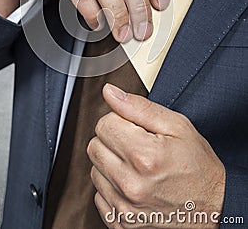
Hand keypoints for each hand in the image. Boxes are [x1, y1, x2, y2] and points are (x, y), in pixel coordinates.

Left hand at [87, 84, 225, 227]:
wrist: (214, 209)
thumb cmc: (198, 167)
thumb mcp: (177, 126)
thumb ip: (139, 107)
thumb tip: (110, 92)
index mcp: (144, 156)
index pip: (104, 124)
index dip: (121, 121)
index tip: (137, 129)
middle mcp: (130, 184)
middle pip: (95, 146)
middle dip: (113, 140)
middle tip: (138, 145)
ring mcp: (124, 207)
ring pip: (94, 169)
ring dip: (111, 163)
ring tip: (138, 166)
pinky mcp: (120, 222)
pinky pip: (98, 194)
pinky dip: (112, 186)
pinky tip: (133, 183)